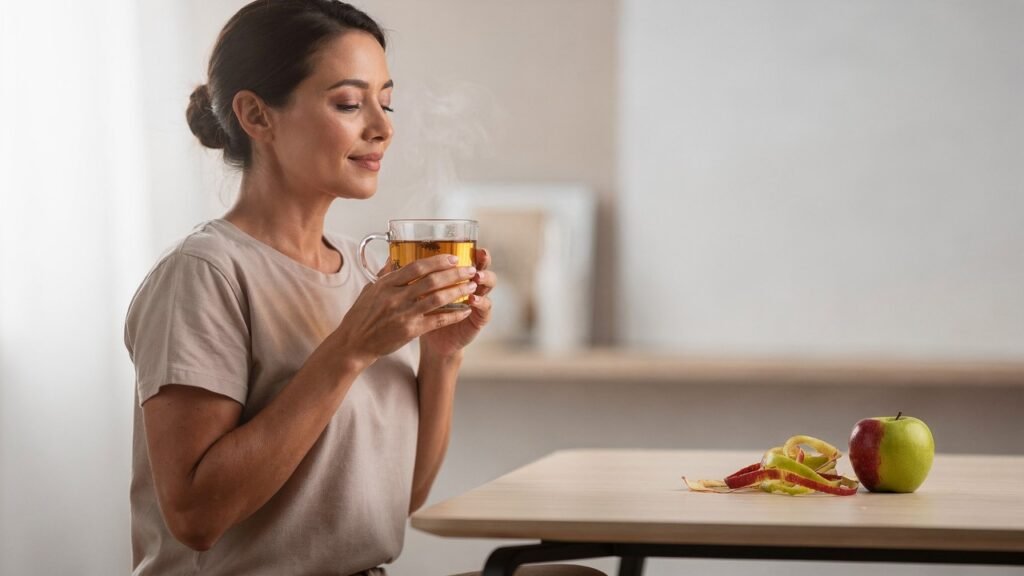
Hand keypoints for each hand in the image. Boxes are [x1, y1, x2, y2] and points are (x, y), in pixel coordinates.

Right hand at [329, 254, 478, 363]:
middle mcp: (395, 297)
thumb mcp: (370, 289)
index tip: (453, 257)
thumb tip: (393, 255)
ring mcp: (403, 314)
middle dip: (454, 273)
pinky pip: (437, 320)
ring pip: (437, 298)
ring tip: (472, 286)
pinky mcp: (410, 331)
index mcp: (386, 284)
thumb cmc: (362, 315)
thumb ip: (385, 273)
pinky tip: (465, 310)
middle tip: (469, 270)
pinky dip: (453, 314)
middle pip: (431, 280)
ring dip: (458, 291)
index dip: (437, 261)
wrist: (354, 343)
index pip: (416, 267)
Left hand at [419, 248, 495, 357]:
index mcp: (456, 276)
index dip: (469, 248)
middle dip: (482, 260)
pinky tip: (473, 300)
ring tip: (476, 277)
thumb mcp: (418, 295)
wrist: (435, 345)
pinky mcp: (479, 318)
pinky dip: (481, 303)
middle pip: (481, 266)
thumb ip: (413, 277)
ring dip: (484, 279)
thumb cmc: (425, 317)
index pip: (467, 256)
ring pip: (488, 284)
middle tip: (480, 254)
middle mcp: (470, 285)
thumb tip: (393, 256)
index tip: (468, 240)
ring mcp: (477, 301)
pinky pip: (485, 309)